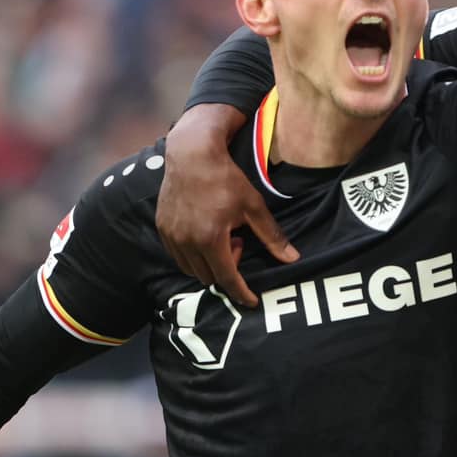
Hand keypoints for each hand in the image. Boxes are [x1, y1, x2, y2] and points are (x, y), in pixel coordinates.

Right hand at [157, 105, 297, 307]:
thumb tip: (293, 258)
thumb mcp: (253, 206)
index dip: (240, 293)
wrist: (192, 154)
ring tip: (222, 237)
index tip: (251, 301)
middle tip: (238, 243)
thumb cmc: (226, 178)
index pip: (226, 278)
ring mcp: (171, 236)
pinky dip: (193, 255)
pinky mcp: (162, 228)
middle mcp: (187, 242)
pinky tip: (205, 234)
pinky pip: (178, 255)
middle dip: (227, 270)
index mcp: (211, 239)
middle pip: (208, 276)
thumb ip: (272, 236)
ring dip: (209, 264)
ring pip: (190, 269)